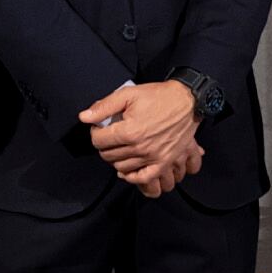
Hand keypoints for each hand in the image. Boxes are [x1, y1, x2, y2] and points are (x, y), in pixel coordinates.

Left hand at [83, 80, 200, 188]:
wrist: (187, 102)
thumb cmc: (159, 97)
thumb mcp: (128, 94)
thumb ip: (104, 107)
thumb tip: (84, 117)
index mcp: (129, 131)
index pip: (99, 140)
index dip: (95, 133)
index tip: (100, 128)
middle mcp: (140, 147)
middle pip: (108, 155)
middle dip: (104, 146)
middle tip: (109, 137)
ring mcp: (152, 157)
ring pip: (122, 168)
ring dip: (116, 159)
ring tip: (119, 148)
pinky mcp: (164, 162)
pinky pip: (144, 178)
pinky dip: (133, 178)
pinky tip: (127, 171)